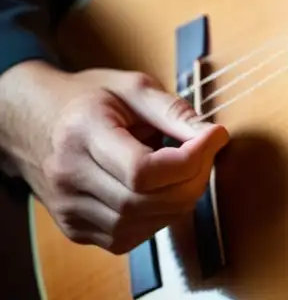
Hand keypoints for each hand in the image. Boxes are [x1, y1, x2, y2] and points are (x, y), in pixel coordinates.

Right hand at [0, 60, 228, 254]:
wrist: (36, 120)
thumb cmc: (91, 97)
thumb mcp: (134, 87)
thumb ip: (174, 111)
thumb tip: (213, 136)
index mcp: (81, 133)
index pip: (142, 170)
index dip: (191, 159)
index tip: (216, 135)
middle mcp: (69, 177)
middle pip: (145, 201)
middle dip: (193, 179)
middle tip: (208, 152)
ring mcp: (69, 209)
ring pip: (141, 223)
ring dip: (179, 199)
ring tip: (185, 167)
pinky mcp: (75, 229)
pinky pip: (130, 236)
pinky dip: (159, 215)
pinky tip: (161, 188)